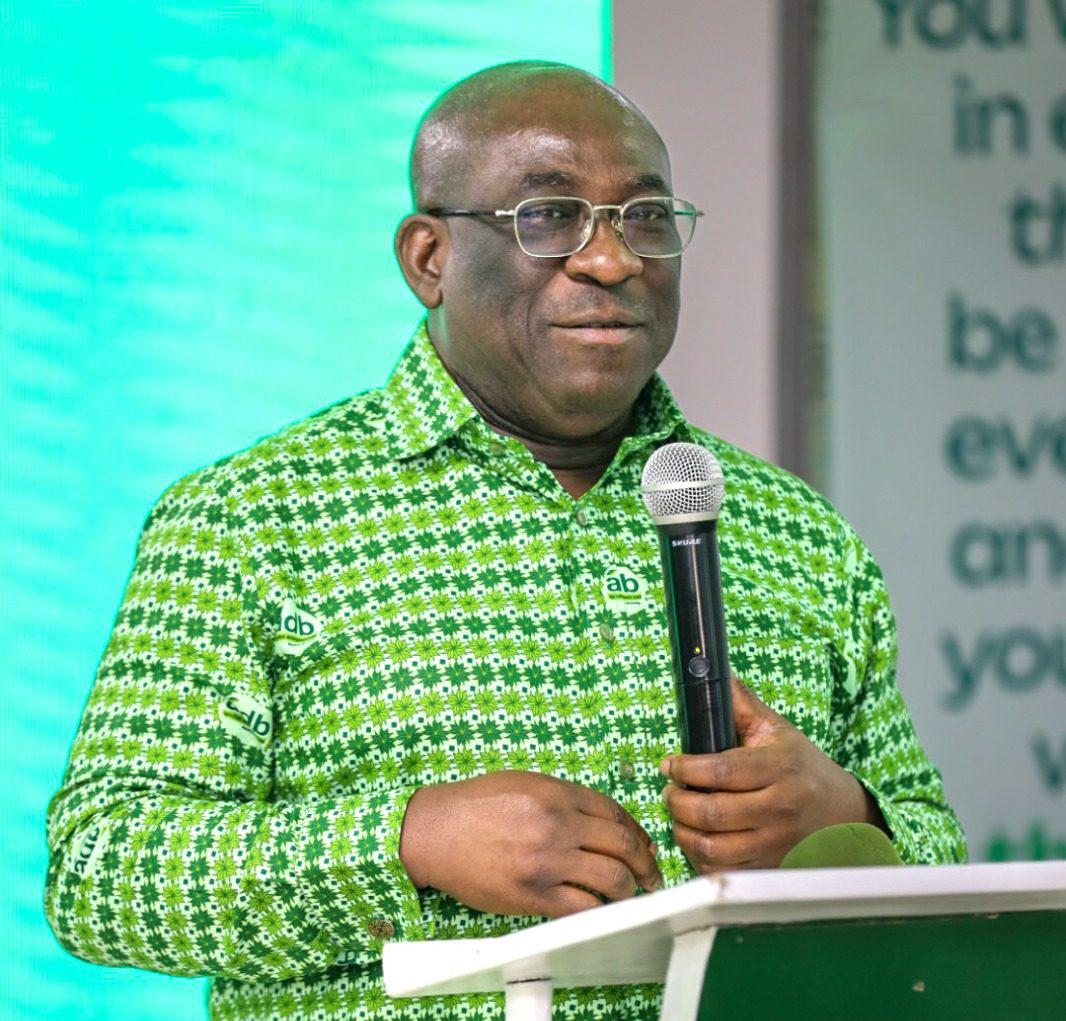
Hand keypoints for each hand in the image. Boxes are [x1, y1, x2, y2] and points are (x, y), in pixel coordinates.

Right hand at [399, 770, 662, 917]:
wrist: (436, 831)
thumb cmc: (476, 805)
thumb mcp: (524, 783)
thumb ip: (564, 798)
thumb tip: (602, 820)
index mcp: (558, 793)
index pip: (615, 812)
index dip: (637, 830)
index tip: (644, 844)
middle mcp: (559, 824)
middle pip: (623, 845)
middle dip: (646, 862)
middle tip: (651, 875)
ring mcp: (548, 861)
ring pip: (612, 879)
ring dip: (628, 889)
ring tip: (628, 895)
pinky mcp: (534, 894)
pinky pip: (583, 908)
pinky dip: (600, 911)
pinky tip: (601, 910)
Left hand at [661, 677, 883, 871]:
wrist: (844, 813)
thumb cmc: (803, 767)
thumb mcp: (778, 730)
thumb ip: (742, 704)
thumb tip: (711, 673)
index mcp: (778, 768)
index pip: (722, 770)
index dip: (687, 769)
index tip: (669, 765)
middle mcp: (778, 809)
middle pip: (712, 813)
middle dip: (677, 801)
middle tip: (670, 790)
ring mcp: (774, 842)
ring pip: (713, 848)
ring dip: (682, 831)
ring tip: (679, 814)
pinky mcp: (769, 866)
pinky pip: (723, 870)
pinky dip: (699, 858)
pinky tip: (696, 839)